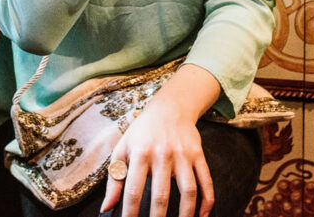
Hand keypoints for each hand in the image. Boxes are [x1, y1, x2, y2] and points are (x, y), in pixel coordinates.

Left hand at [101, 97, 214, 216]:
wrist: (170, 107)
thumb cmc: (143, 131)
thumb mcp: (123, 148)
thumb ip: (114, 178)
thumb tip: (106, 207)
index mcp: (140, 153)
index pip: (133, 190)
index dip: (130, 213)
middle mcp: (162, 154)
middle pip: (161, 195)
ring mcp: (183, 155)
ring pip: (188, 191)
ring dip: (186, 214)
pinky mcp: (199, 155)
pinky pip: (206, 181)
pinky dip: (207, 201)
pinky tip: (202, 215)